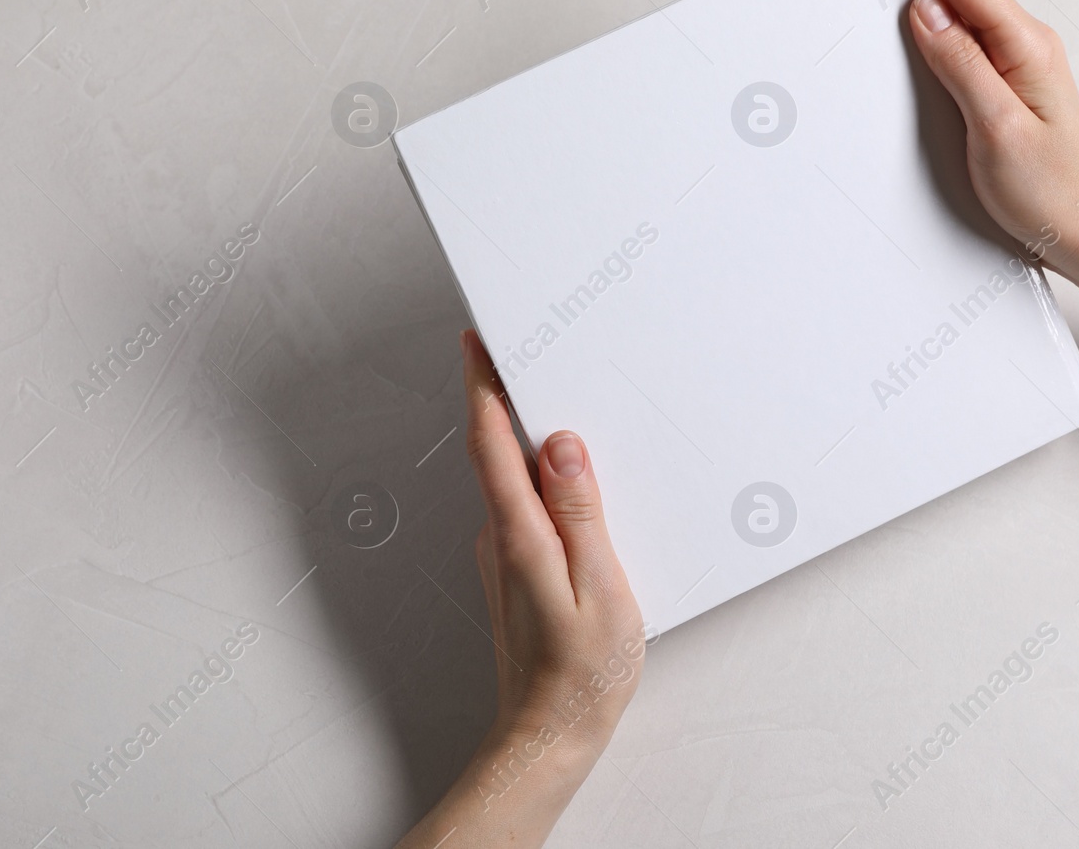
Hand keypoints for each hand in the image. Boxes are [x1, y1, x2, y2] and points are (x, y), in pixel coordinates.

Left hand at [395, 331, 644, 847]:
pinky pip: (525, 506)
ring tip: (565, 402)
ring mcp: (502, 554)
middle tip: (533, 349)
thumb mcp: (601, 588)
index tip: (478, 340)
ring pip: (511, 478)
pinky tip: (577, 482)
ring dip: (529, 439)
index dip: (482, 386)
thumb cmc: (582, 674)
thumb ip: (581, 512)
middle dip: (509, 396)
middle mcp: (499, 537)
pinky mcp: (514, 569)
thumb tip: (560, 444)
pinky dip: (543, 480)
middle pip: (496, 450)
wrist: (549, 737)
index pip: (489, 442)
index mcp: (519, 535)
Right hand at [876, 0, 1078, 466]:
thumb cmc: (1057, 195)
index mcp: (1023, 49)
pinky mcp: (1009, 89)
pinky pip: (966, 38)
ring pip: (963, 8)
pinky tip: (924, 12)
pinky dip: (939, 16)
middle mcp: (1024, 48)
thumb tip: (925, 11)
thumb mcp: (998, 129)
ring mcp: (1018, 67)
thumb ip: (961, 65)